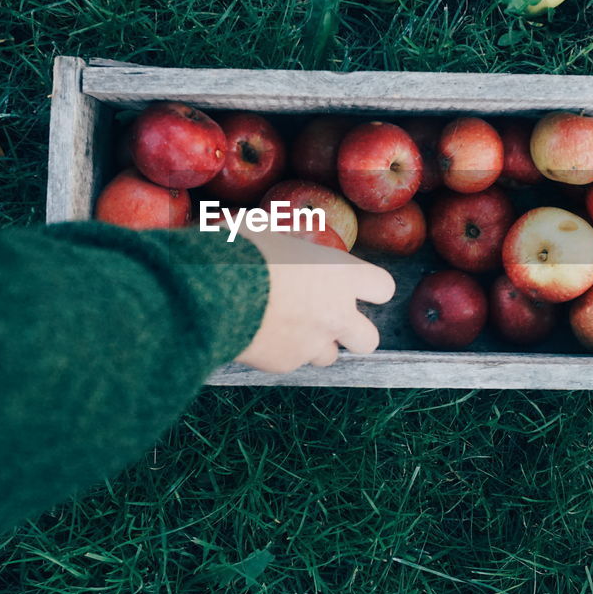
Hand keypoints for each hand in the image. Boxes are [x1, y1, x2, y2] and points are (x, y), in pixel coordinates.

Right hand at [234, 230, 395, 373]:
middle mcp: (335, 313)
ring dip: (314, 344)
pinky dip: (278, 351)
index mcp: (339, 274)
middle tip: (329, 318)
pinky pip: (289, 361)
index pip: (383, 287)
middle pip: (369, 339)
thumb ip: (288, 240)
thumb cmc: (239, 249)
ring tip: (285, 324)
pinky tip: (255, 332)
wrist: (209, 291)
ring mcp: (311, 343)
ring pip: (328, 356)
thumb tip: (282, 233)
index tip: (354, 285)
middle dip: (354, 332)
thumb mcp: (268, 229)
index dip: (371, 288)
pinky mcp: (284, 364)